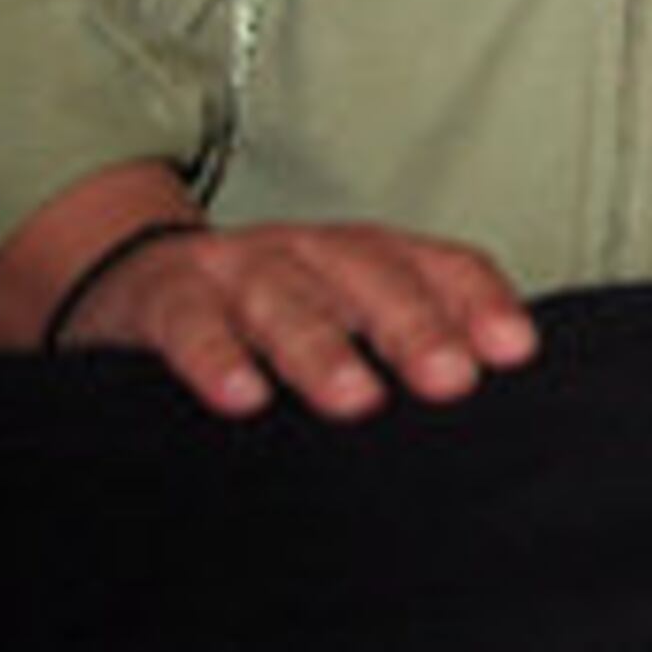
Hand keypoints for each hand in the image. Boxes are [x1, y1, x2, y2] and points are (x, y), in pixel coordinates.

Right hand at [57, 220, 535, 422]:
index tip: (518, 353)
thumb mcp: (341, 319)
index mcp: (365, 256)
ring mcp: (237, 269)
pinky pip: (191, 325)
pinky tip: (241, 397)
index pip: (438, 265)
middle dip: (416, 327)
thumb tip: (486, 390)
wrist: (133, 279)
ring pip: (286, 300)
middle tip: (452, 380)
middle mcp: (311, 251)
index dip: (479, 302)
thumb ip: (404, 346)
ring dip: (322, 349)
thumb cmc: (265, 315)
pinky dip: (215, 359)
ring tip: (356, 399)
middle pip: (373, 279)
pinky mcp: (165, 299)